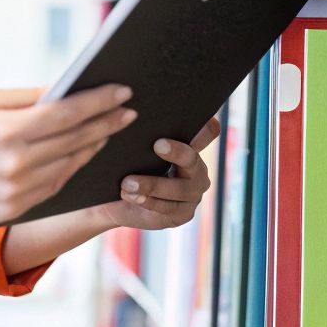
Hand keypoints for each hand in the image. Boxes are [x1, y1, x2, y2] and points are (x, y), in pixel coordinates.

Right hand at [0, 84, 137, 226]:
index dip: (99, 101)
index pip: (67, 113)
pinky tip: (86, 151)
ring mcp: (18, 189)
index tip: (123, 92)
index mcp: (7, 131)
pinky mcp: (18, 208)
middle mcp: (16, 163)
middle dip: (107, 122)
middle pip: (76, 139)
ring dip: (95, 144)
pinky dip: (75, 165)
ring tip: (110, 128)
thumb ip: (29, 98)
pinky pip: (58, 183)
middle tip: (128, 110)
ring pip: (72, 163)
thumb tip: (68, 88)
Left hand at [91, 117, 218, 230]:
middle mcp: (198, 169)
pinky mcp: (184, 213)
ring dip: (152, 184)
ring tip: (127, 182)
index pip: (208, 133)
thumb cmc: (131, 167)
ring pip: (178, 188)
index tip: (203, 120)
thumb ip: (148, 136)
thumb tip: (134, 112)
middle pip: (193, 158)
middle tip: (157, 145)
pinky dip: (147, 200)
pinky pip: (167, 207)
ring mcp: (193, 193)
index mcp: (192, 147)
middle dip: (176, 152)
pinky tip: (129, 195)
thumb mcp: (139, 150)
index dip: (206, 127)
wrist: (118, 201)